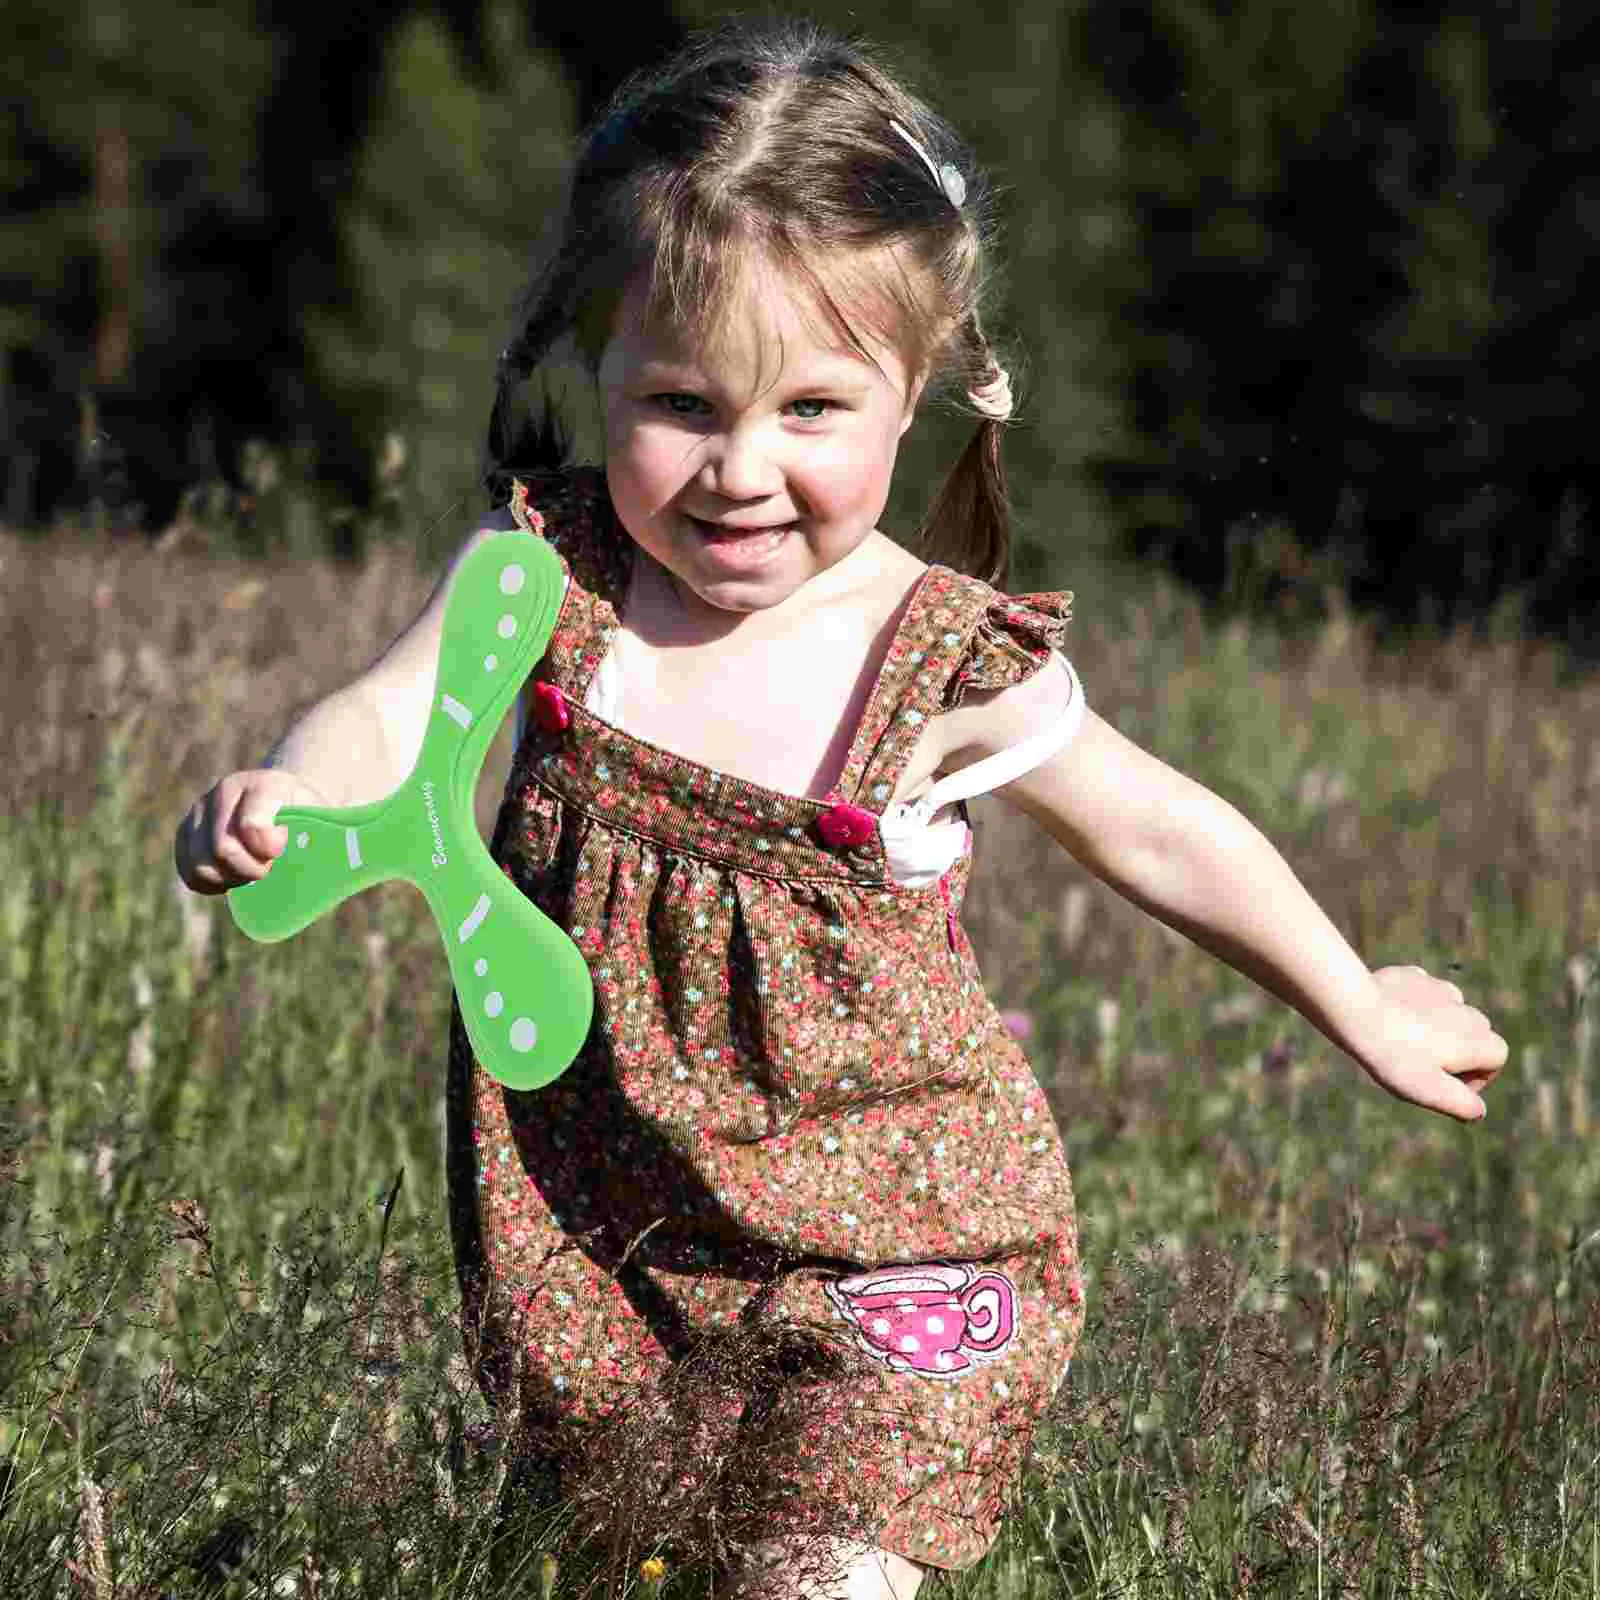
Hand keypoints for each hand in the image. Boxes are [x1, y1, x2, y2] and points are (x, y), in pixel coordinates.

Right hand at [174, 769, 330, 894]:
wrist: (284, 799)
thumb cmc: (310, 816)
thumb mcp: (328, 818)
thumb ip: (338, 835)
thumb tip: (354, 864)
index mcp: (267, 784)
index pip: (252, 825)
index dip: (267, 850)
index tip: (280, 854)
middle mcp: (228, 790)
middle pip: (222, 849)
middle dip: (250, 869)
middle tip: (270, 869)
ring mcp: (202, 808)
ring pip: (200, 862)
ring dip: (229, 878)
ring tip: (252, 873)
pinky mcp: (188, 829)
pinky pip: (187, 868)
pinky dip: (209, 882)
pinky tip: (231, 879)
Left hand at [1348, 965, 1506, 1121]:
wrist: (1356, 1011)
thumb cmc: (1394, 1056)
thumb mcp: (1430, 1091)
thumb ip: (1462, 1104)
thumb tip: (1478, 1110)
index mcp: (1478, 1039)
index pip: (1496, 1059)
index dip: (1476, 1078)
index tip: (1445, 1086)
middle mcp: (1466, 1009)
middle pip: (1475, 1035)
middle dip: (1457, 1052)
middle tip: (1419, 1067)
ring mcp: (1439, 988)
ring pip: (1449, 1011)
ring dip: (1435, 1027)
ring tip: (1402, 1042)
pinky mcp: (1412, 976)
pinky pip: (1421, 994)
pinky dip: (1412, 1007)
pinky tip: (1388, 1017)